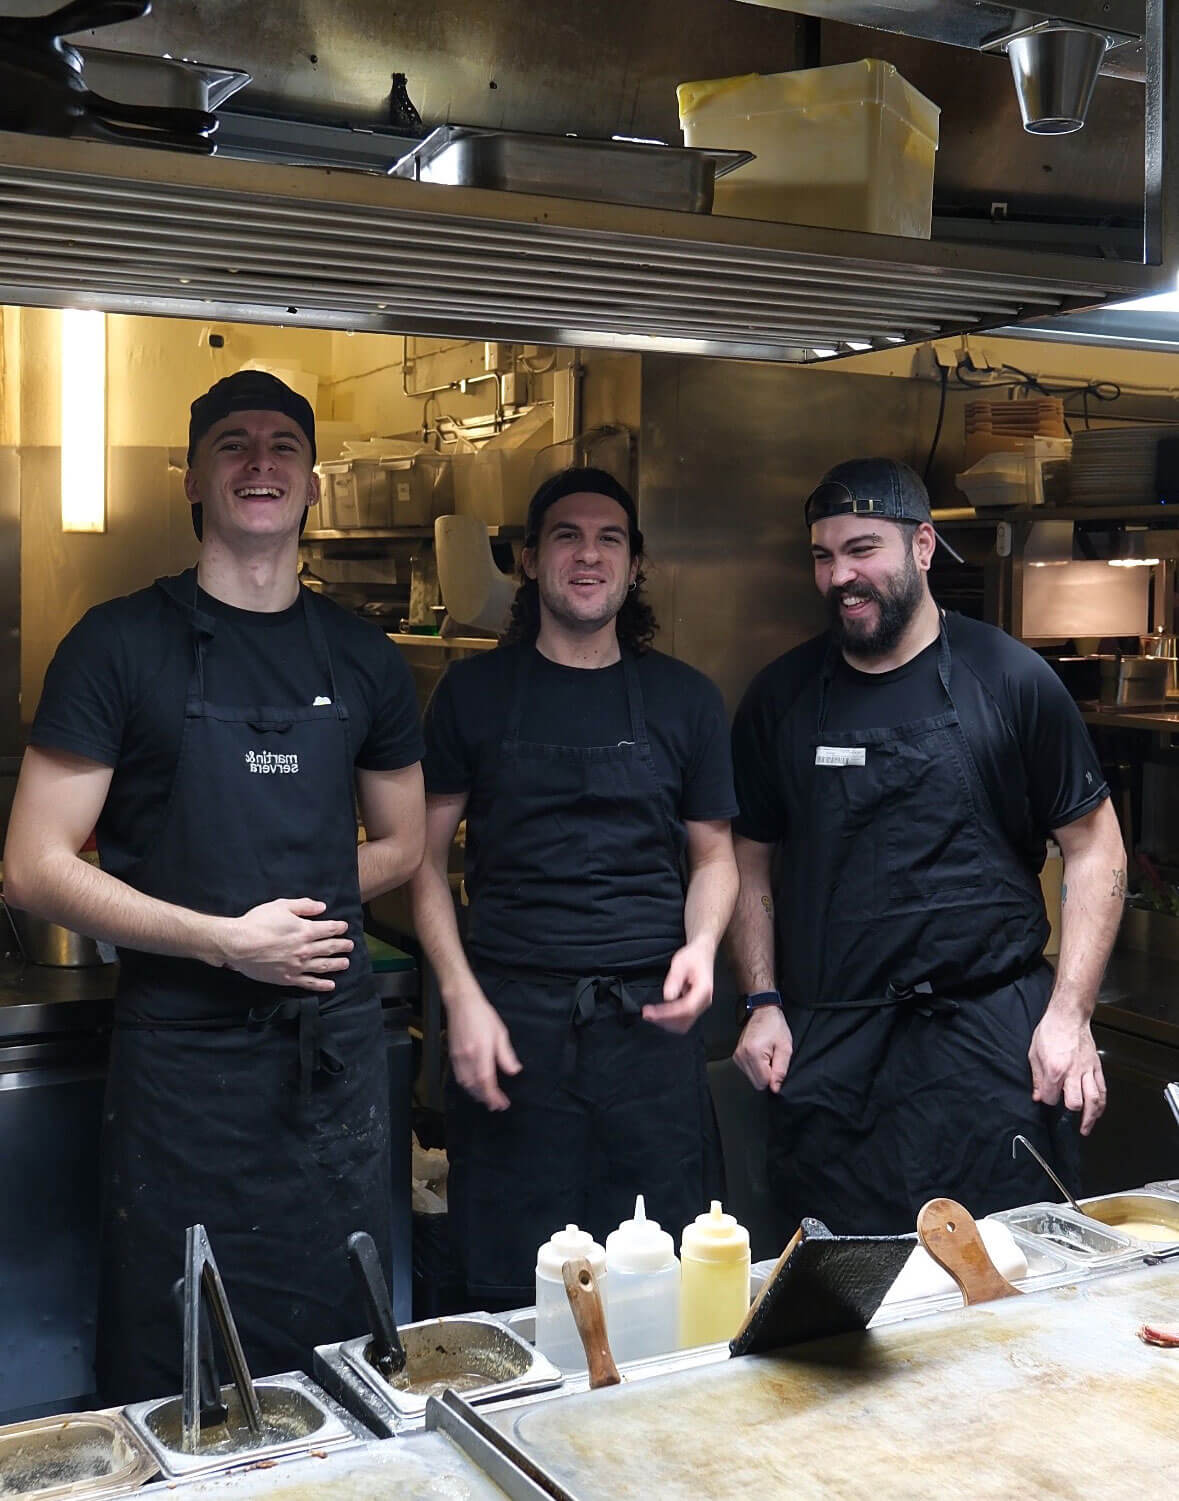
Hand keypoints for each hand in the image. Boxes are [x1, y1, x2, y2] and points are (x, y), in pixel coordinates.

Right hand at [221, 898, 352, 990]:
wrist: (238, 944)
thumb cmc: (258, 922)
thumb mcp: (281, 906)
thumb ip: (304, 906)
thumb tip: (322, 907)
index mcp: (306, 930)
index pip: (330, 929)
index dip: (340, 928)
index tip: (344, 927)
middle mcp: (306, 949)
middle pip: (330, 948)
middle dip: (343, 946)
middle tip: (350, 946)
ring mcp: (298, 966)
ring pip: (324, 966)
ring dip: (338, 964)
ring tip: (346, 963)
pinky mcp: (288, 978)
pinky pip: (310, 983)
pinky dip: (322, 985)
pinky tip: (330, 985)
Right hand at [447, 991, 520, 1110]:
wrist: (461, 1003)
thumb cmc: (482, 1015)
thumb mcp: (500, 1032)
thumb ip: (506, 1055)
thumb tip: (514, 1071)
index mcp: (481, 1051)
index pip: (486, 1081)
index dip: (493, 1096)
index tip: (501, 1103)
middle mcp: (467, 1057)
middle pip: (474, 1086)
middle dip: (486, 1099)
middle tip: (497, 1105)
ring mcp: (458, 1057)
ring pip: (465, 1084)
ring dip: (476, 1094)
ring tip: (487, 1099)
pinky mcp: (452, 1056)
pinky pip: (459, 1077)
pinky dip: (467, 1086)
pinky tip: (474, 1086)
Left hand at [643, 937, 715, 1033]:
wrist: (702, 954)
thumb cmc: (693, 956)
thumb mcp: (681, 963)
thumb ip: (674, 980)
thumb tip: (668, 996)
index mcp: (703, 990)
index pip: (686, 1008)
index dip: (667, 1013)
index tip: (651, 1012)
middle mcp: (704, 1001)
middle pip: (685, 1020)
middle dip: (664, 1020)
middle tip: (647, 1014)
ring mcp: (700, 1005)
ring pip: (684, 1023)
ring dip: (666, 1022)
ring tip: (650, 1015)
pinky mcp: (694, 1006)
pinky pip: (683, 1020)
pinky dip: (671, 1020)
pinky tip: (660, 1015)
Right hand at [733, 1006, 792, 1092]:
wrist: (763, 1012)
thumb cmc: (775, 1026)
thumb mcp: (785, 1048)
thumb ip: (781, 1070)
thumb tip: (775, 1088)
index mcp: (753, 1053)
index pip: (764, 1082)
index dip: (774, 1077)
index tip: (777, 1064)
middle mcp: (742, 1056)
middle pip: (756, 1083)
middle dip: (767, 1075)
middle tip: (773, 1059)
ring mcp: (737, 1056)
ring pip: (752, 1079)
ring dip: (762, 1071)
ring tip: (767, 1055)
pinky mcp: (736, 1056)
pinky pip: (748, 1072)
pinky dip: (756, 1067)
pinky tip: (761, 1055)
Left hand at [1028, 1002, 1106, 1135]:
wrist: (1068, 1016)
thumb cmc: (1049, 1032)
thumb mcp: (1034, 1054)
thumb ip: (1037, 1078)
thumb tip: (1038, 1096)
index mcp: (1055, 1069)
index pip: (1052, 1097)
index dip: (1048, 1101)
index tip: (1047, 1098)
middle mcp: (1073, 1072)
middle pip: (1075, 1103)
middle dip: (1070, 1111)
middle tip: (1068, 1117)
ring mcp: (1087, 1070)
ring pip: (1094, 1099)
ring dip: (1091, 1117)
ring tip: (1086, 1128)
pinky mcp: (1096, 1067)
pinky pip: (1102, 1089)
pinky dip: (1101, 1104)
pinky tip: (1097, 1112)